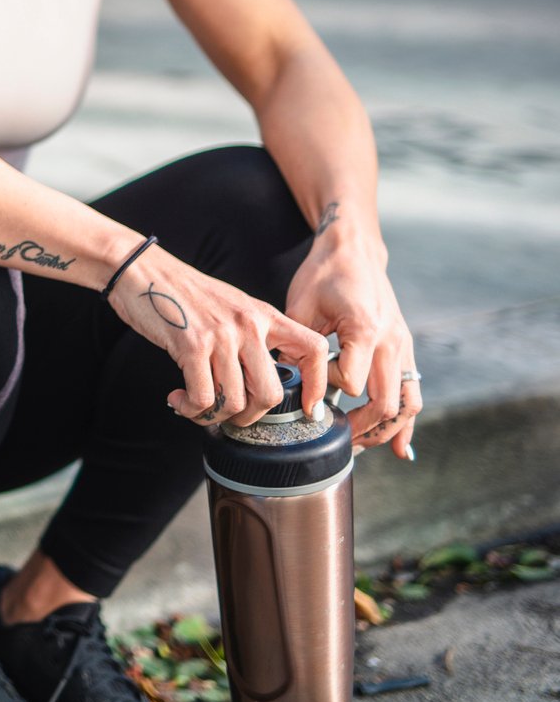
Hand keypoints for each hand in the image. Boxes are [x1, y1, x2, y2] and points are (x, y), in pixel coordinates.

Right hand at [107, 247, 328, 427]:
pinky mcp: (191, 345)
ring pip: (234, 401)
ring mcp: (221, 335)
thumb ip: (251, 335)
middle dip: (249, 416)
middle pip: (270, 392)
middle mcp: (248, 325)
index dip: (318, 384)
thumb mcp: (231, 306)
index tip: (307, 408)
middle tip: (230, 416)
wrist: (141, 270)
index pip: (313, 349)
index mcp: (264, 315)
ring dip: (213, 415)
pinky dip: (191, 409)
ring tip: (196, 407)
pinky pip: (202, 397)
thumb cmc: (181, 292)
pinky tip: (179, 400)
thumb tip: (258, 378)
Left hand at [285, 216, 417, 458]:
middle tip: (334, 440)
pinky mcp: (405, 350)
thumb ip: (298, 345)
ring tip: (359, 446)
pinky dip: (406, 423)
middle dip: (361, 428)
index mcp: (365, 329)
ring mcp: (403, 347)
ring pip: (407, 405)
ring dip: (385, 431)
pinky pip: (413, 394)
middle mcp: (392, 342)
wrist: (355, 252)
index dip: (326, 391)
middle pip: (385, 403)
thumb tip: (287, 381)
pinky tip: (400, 450)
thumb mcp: (302, 305)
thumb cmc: (324, 275)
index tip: (308, 390)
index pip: (351, 382)